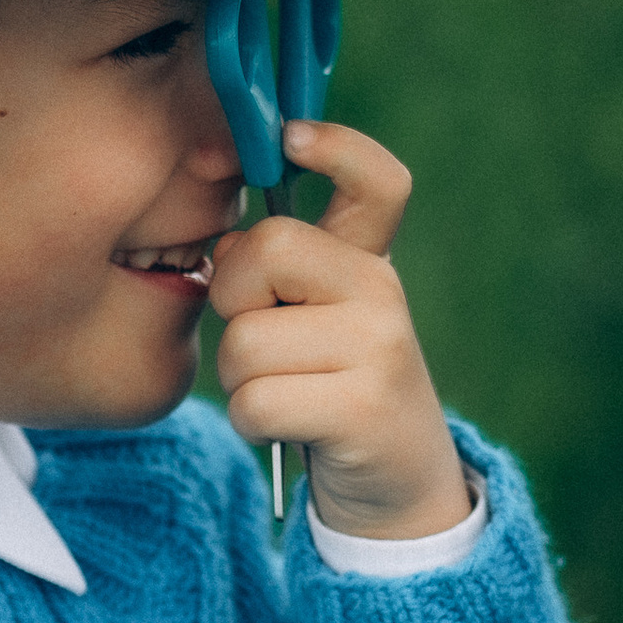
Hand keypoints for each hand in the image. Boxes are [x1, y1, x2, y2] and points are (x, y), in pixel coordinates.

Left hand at [208, 120, 470, 537]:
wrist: (397, 484)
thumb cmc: (331, 387)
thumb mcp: (316, 316)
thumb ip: (276, 269)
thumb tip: (225, 244)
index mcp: (368, 260)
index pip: (377, 181)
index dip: (336, 145)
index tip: (292, 138)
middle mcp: (383, 292)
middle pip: (266, 249)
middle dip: (236, 298)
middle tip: (266, 337)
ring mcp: (380, 349)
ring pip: (247, 341)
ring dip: (241, 378)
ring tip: (285, 393)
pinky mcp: (364, 409)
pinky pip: (256, 402)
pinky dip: (252, 424)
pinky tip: (288, 428)